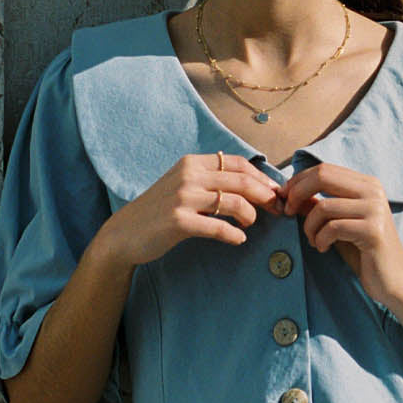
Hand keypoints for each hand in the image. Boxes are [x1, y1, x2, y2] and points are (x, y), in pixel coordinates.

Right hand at [99, 152, 282, 267]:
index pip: (237, 163)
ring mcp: (183, 198)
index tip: (275, 191)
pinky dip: (234, 235)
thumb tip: (250, 185)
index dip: (261, 177)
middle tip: (277, 210)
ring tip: (250, 225)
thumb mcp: (182, 185)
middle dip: (266, 195)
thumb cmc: (159, 211)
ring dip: (251, 215)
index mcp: (192, 163)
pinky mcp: (179, 221)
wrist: (124, 233)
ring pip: (234, 202)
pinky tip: (238, 240)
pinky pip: (218, 227)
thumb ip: (209, 180)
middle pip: (241, 181)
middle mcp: (189, 175)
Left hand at [279, 161, 402, 309]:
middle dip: (297, 194)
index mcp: (366, 184)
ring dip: (309, 227)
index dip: (298, 181)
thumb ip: (319, 206)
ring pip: (323, 207)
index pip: (324, 169)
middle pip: (322, 176)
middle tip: (288, 212)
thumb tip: (290, 193)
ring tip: (314, 241)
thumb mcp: (338, 224)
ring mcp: (375, 210)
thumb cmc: (364, 252)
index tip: (285, 198)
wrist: (394, 279)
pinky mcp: (373, 231)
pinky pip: (332, 228)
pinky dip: (320, 239)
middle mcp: (373, 191)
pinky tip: (324, 248)